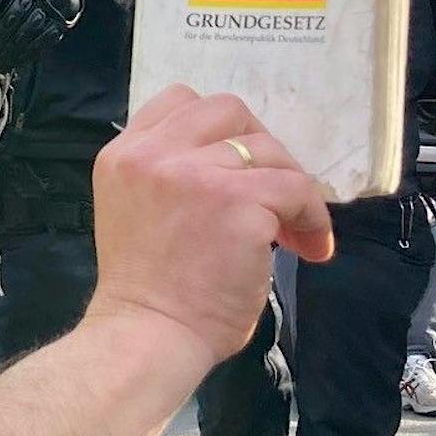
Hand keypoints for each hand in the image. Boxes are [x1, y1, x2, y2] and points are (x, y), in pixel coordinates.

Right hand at [89, 86, 332, 386]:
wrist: (147, 334)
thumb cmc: (146, 289)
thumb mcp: (135, 209)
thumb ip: (166, 175)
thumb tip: (234, 163)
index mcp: (123, 155)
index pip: (177, 102)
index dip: (216, 130)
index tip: (233, 167)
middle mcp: (153, 154)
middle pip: (226, 110)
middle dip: (258, 146)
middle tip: (269, 192)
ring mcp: (194, 174)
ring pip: (268, 149)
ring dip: (290, 188)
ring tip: (292, 232)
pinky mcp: (236, 201)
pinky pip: (296, 189)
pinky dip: (312, 218)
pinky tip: (309, 248)